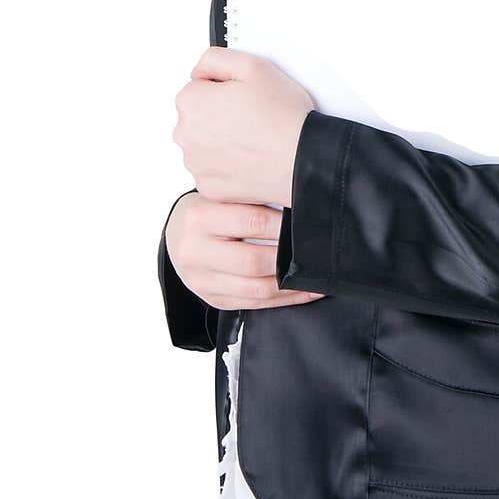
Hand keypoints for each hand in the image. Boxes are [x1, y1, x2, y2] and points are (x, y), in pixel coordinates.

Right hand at [165, 192, 324, 310]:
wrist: (177, 236)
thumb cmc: (208, 209)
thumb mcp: (219, 195)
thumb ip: (250, 197)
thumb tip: (298, 201)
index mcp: (198, 217)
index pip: (252, 220)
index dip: (285, 224)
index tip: (310, 221)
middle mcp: (194, 251)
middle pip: (254, 261)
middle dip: (291, 258)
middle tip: (322, 252)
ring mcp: (201, 280)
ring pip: (257, 289)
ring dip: (293, 285)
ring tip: (319, 275)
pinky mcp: (211, 298)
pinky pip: (253, 304)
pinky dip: (283, 299)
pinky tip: (303, 291)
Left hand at [172, 46, 313, 205]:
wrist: (303, 159)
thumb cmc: (282, 116)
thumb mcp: (253, 65)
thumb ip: (215, 58)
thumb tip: (199, 72)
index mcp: (191, 102)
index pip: (198, 86)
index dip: (225, 88)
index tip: (244, 96)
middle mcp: (186, 135)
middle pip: (198, 115)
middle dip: (219, 113)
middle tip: (252, 115)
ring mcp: (196, 164)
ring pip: (205, 143)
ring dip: (222, 139)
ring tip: (254, 137)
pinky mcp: (208, 187)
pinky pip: (213, 169)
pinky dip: (228, 164)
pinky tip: (250, 157)